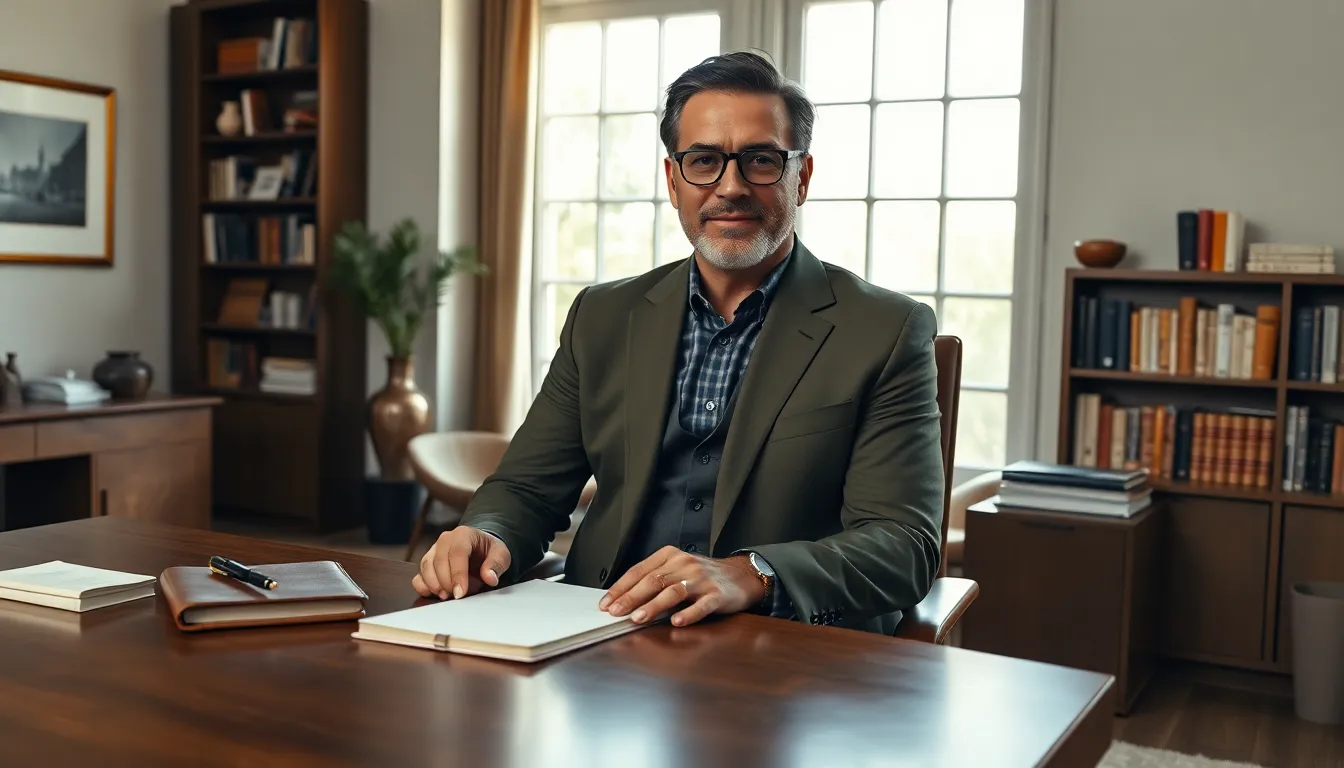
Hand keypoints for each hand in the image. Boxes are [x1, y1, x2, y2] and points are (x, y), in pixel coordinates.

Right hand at [411, 527, 510, 599]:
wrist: (480, 548)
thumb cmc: (489, 551)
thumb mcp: (501, 554)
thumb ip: (496, 565)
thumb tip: (490, 578)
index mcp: (463, 534)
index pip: (457, 552)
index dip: (457, 574)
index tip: (460, 593)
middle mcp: (445, 540)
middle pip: (439, 561)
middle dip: (446, 582)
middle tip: (456, 597)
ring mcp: (433, 551)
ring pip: (426, 567)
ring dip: (434, 585)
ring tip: (446, 596)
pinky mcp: (427, 563)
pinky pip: (418, 575)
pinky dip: (423, 586)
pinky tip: (434, 594)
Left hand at [598, 546, 764, 627]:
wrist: (741, 575)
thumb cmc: (702, 576)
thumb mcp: (676, 569)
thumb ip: (654, 579)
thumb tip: (623, 599)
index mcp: (670, 555)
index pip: (639, 571)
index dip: (621, 587)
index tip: (605, 603)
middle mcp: (684, 564)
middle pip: (653, 580)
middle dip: (630, 598)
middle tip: (615, 612)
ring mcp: (701, 579)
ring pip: (673, 591)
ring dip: (653, 606)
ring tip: (638, 618)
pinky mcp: (717, 594)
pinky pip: (701, 605)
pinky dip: (688, 614)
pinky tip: (677, 622)